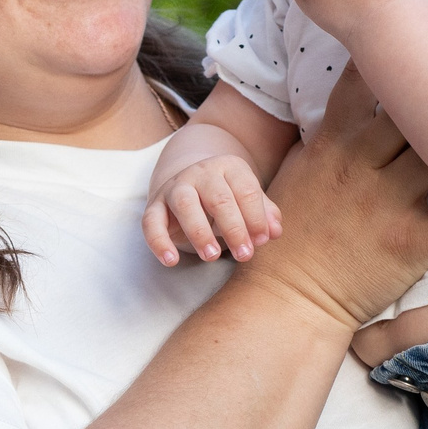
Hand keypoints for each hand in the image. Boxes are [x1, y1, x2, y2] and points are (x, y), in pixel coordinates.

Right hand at [145, 153, 282, 265]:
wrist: (190, 183)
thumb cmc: (227, 198)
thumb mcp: (248, 201)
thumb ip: (265, 214)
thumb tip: (275, 232)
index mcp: (229, 167)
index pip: (246, 190)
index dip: (256, 217)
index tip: (262, 241)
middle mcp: (201, 172)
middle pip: (218, 198)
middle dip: (234, 229)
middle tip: (244, 255)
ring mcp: (175, 187)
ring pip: (185, 204)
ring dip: (199, 232)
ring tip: (212, 257)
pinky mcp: (155, 205)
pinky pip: (152, 221)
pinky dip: (159, 242)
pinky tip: (171, 261)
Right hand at [239, 65, 427, 331]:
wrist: (287, 295)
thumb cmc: (292, 230)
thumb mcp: (300, 167)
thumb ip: (329, 130)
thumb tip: (357, 94)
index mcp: (333, 141)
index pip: (362, 79)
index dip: (395, 49)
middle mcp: (362, 164)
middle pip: (415, 108)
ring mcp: (387, 203)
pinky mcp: (410, 242)